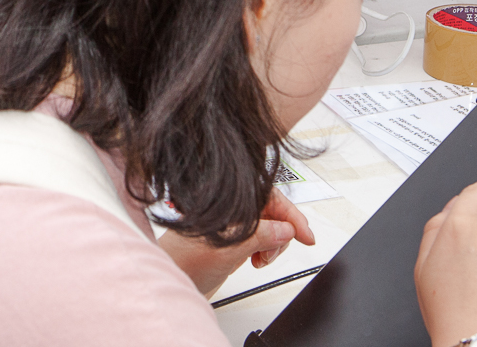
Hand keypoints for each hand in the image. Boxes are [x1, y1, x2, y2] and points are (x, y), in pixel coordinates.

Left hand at [158, 190, 313, 296]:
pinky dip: (265, 250)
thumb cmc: (185, 261)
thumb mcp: (229, 248)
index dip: (292, 215)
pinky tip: (256, 260)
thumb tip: (286, 229)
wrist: (170, 280)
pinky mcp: (234, 239)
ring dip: (274, 244)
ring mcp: (233, 225)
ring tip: (262, 259)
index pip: (271, 197)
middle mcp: (233, 211)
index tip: (306, 235)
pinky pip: (261, 239)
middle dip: (282, 232)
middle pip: (274, 211)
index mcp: (231, 202)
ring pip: (270, 227)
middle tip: (273, 253)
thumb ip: (261, 235)